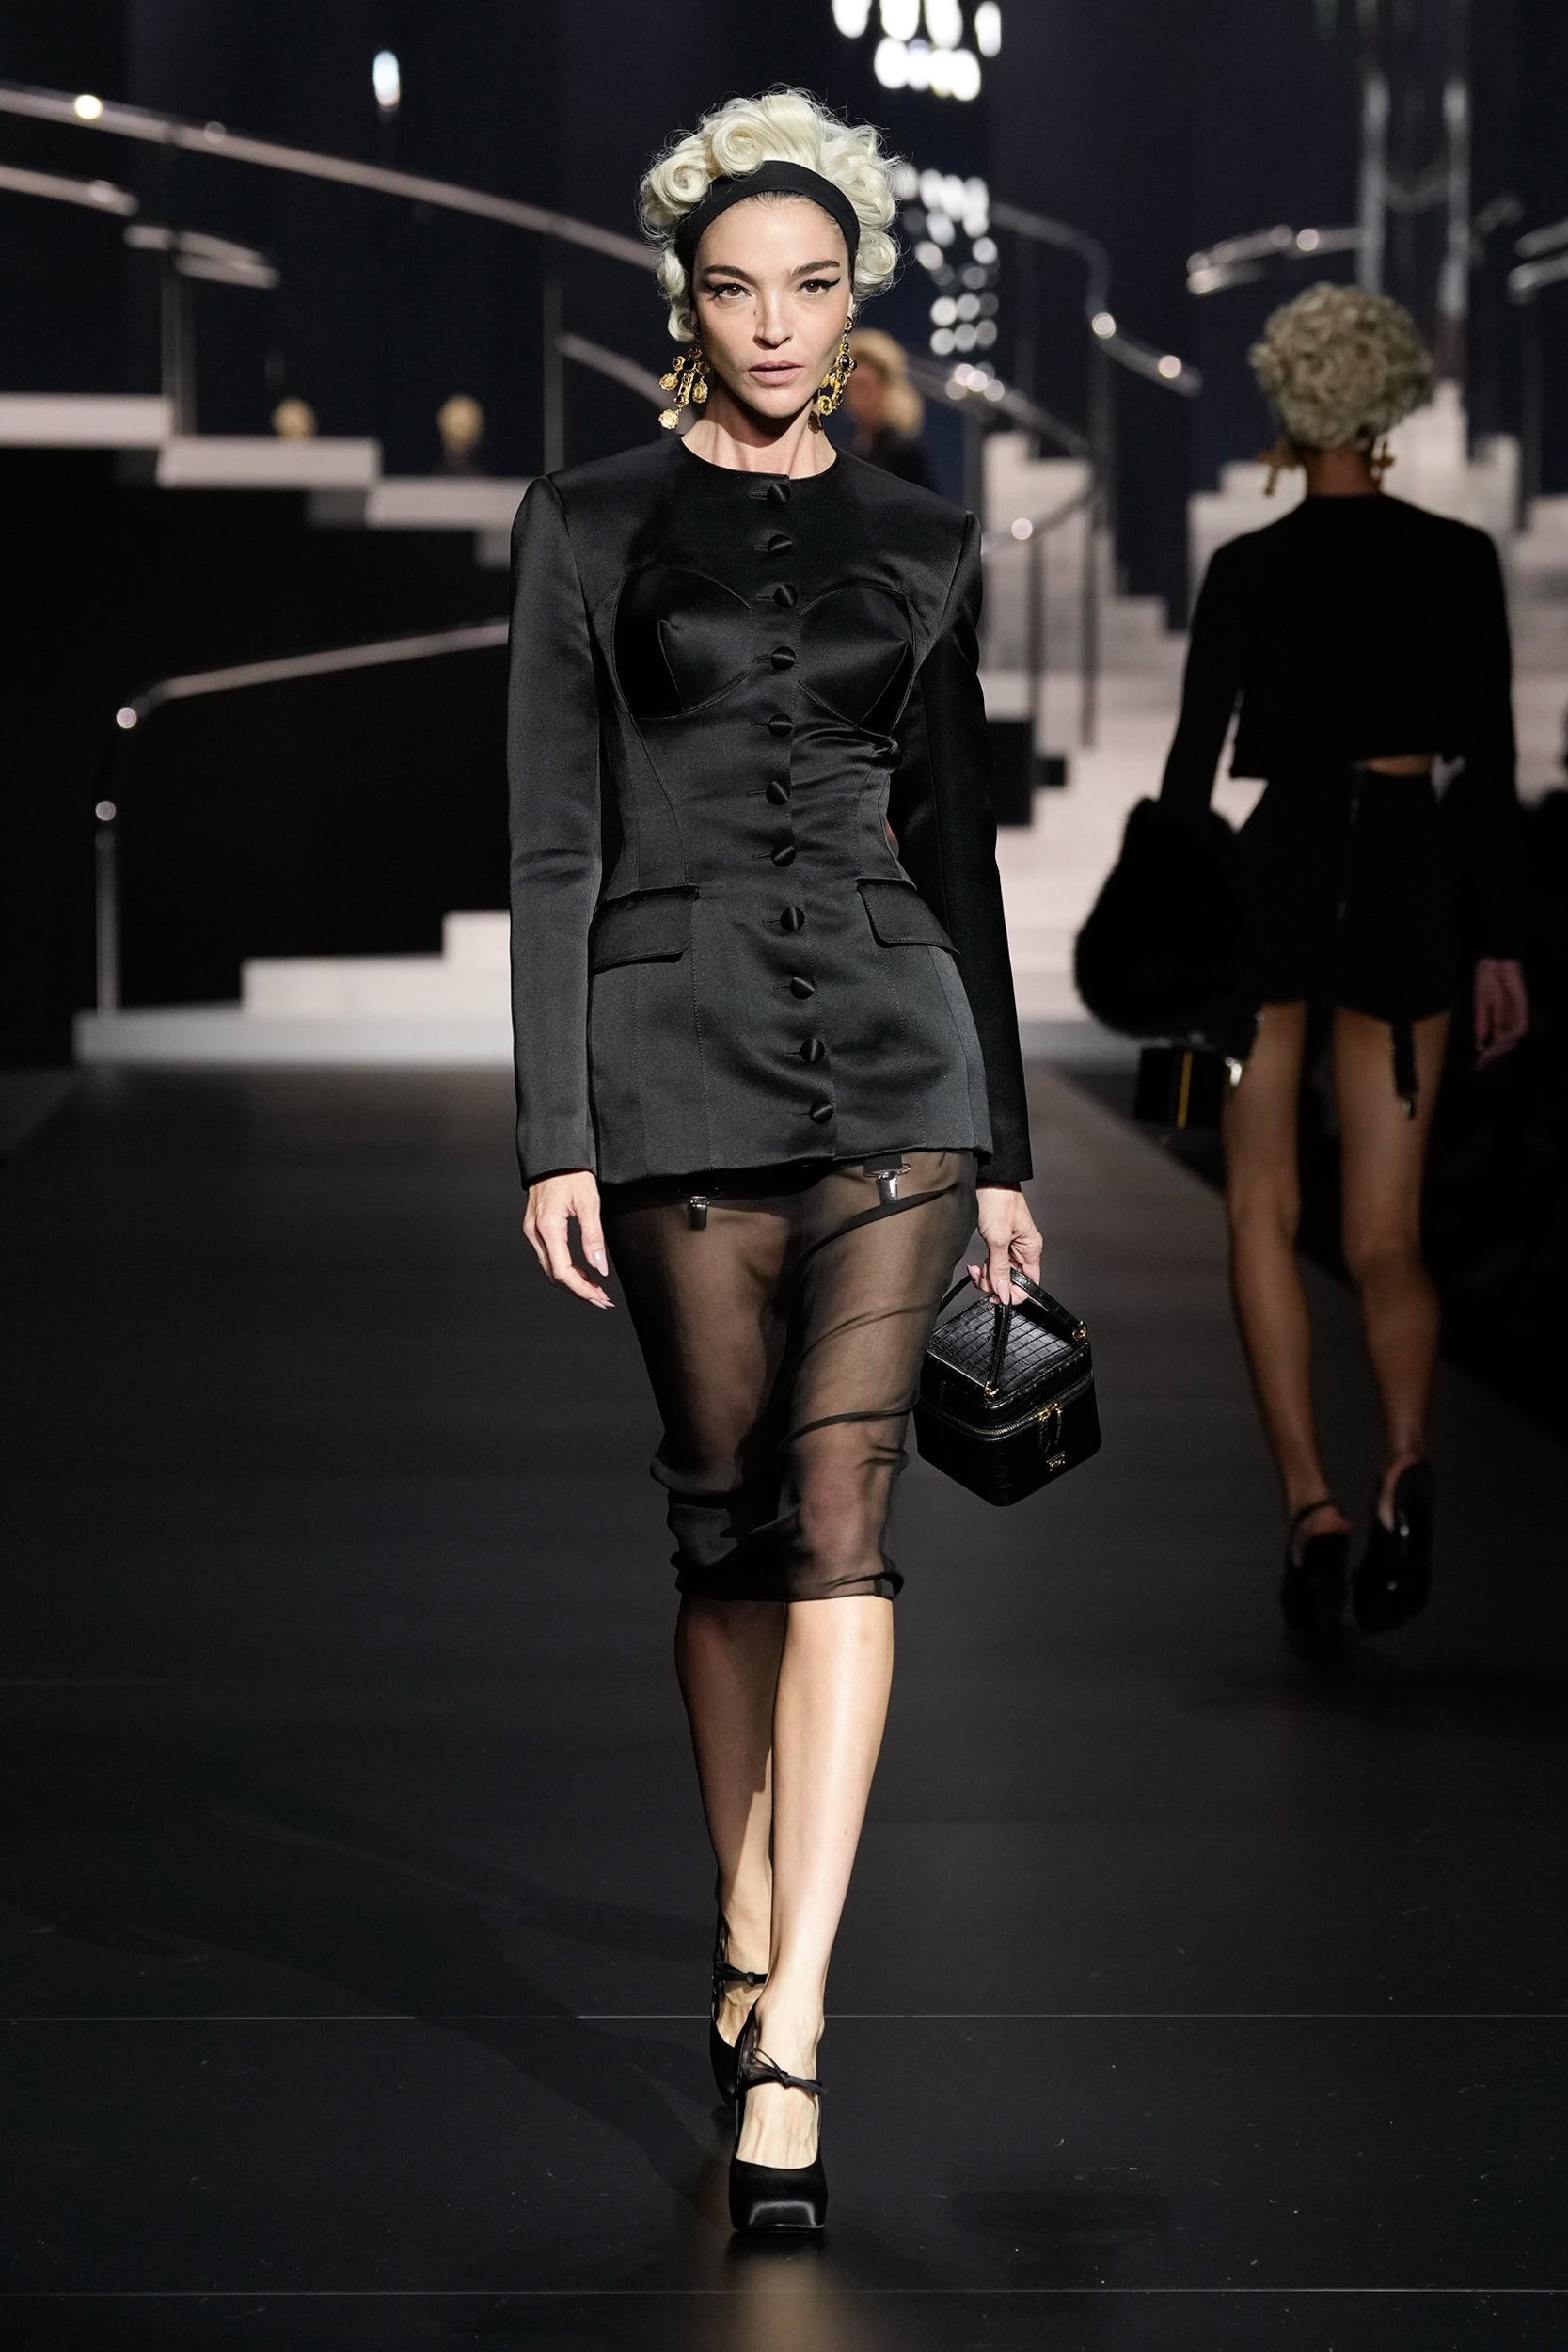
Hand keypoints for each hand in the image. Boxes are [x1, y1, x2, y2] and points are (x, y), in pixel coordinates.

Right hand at [523, 1170, 613, 1307]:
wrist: (553, 1154)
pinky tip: (582, 1272)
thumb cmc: (572, 1172)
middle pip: (554, 1275)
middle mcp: (535, 1233)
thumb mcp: (589, 1202)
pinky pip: (548, 1257)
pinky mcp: (535, 1228)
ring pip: (549, 1269)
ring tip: (596, 1289)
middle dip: (579, 1291)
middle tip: (603, 1299)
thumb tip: (600, 1268)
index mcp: (548, 1227)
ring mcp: (532, 1231)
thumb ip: (593, 1237)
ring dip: (572, 1282)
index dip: (582, 1290)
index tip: (601, 1297)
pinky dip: (565, 1269)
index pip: (563, 1272)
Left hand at [967, 1183, 1042, 1302]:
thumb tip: (1004, 1293)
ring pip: (1001, 1274)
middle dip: (995, 1284)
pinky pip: (993, 1263)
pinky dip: (983, 1267)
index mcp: (1031, 1250)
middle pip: (1012, 1281)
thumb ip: (999, 1269)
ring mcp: (1010, 1247)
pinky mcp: (998, 1242)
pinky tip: (975, 1265)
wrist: (988, 1179)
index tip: (996, 1296)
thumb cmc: (998, 1200)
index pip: (1029, 1284)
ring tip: (976, 1269)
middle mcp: (1023, 1251)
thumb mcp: (997, 1239)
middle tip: (981, 1277)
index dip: (1013, 1294)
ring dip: (987, 1276)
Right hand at [1474, 957, 1527, 1067]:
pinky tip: (1501, 1037)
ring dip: (1504, 1044)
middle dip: (1497, 1051)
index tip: (1481, 1060)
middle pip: (1507, 1039)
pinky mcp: (1521, 1005)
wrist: (1493, 962)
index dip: (1490, 1049)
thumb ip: (1482, 1022)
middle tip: (1487, 1058)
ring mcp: (1516, 1011)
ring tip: (1493, 1049)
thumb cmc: (1486, 979)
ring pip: (1515, 1035)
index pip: (1497, 1037)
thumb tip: (1480, 1041)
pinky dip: (1512, 1033)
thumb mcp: (1480, 1003)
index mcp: (1498, 1016)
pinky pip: (1520, 1024)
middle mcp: (1508, 1016)